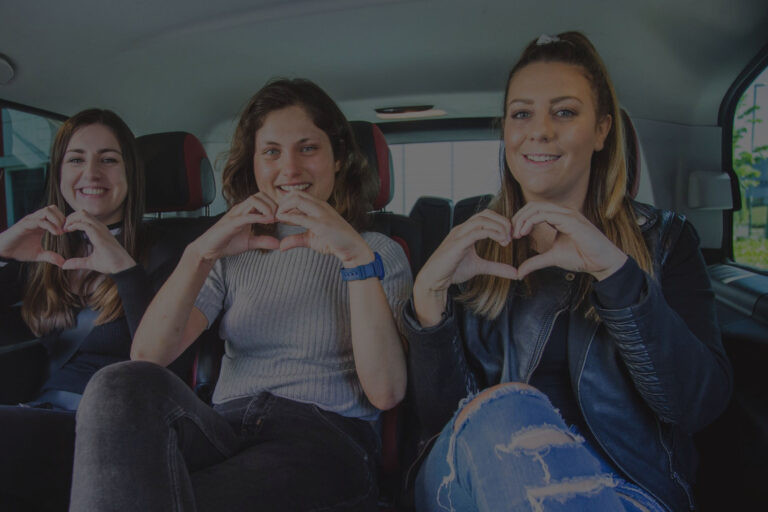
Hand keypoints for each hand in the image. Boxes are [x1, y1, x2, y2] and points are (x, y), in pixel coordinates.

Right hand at [0, 205, 66, 265]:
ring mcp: (29, 221)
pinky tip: (56, 234)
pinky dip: (50, 225)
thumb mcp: (38, 254)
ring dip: (57, 220)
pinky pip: (39, 220)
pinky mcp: (24, 225)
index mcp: (41, 224)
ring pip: (47, 210)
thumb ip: (51, 256)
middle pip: (52, 208)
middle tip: (66, 230)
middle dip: (62, 218)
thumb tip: (63, 263)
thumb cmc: (19, 251)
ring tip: (60, 232)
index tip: (69, 231)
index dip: (64, 220)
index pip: (55, 213)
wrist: (3, 252)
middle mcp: (35, 220)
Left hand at [60, 210, 136, 272]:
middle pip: (82, 213)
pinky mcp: (99, 235)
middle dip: (70, 217)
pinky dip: (74, 225)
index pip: (85, 218)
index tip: (65, 229)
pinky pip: (84, 224)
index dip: (73, 220)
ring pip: (83, 215)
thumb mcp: (90, 262)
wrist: (122, 267)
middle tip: (62, 227)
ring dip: (71, 219)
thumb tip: (64, 265)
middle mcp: (100, 228)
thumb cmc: (110, 264)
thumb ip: (77, 262)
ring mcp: (101, 230)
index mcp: (99, 231)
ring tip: (64, 228)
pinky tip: (68, 230)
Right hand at [189, 193, 279, 261]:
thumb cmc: (226, 243)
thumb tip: (278, 244)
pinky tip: (268, 221)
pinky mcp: (231, 223)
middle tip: (279, 217)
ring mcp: (235, 214)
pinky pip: (247, 216)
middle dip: (273, 203)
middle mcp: (240, 209)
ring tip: (273, 219)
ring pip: (254, 200)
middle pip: (260, 195)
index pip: (263, 198)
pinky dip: (259, 217)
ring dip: (267, 208)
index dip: (275, 204)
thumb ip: (263, 241)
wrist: (208, 250)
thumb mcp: (249, 243)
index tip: (282, 216)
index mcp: (245, 211)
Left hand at [275, 192, 371, 265]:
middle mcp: (321, 206)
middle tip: (275, 215)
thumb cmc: (334, 242)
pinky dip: (288, 217)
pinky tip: (282, 220)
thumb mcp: (311, 240)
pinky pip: (301, 216)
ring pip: (297, 199)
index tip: (278, 214)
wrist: (353, 248)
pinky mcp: (322, 224)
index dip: (285, 203)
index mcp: (319, 206)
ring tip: (277, 217)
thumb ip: (296, 239)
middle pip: (295, 194)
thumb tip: (281, 245)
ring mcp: (322, 213)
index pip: (298, 195)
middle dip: (282, 203)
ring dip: (283, 207)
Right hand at [413, 209, 517, 325]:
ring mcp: (459, 234)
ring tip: (507, 240)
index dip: (502, 222)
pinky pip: (477, 231)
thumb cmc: (451, 271)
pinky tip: (500, 241)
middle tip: (513, 236)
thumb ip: (497, 268)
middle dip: (503, 221)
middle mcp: (462, 229)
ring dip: (499, 227)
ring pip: (482, 220)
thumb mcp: (479, 267)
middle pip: (486, 214)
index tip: (511, 237)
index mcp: (466, 231)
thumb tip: (515, 272)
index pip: (486, 216)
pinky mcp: (457, 243)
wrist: (434, 279)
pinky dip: (492, 233)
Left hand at [511, 202, 626, 280]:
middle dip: (518, 218)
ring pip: (537, 208)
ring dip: (522, 220)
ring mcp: (568, 214)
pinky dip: (530, 222)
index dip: (520, 220)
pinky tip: (524, 233)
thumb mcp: (552, 258)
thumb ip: (535, 262)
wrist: (602, 262)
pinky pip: (545, 215)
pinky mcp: (571, 220)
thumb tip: (519, 272)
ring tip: (516, 234)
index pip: (534, 210)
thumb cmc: (582, 257)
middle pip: (533, 205)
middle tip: (510, 234)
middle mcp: (563, 212)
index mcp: (559, 217)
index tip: (512, 236)